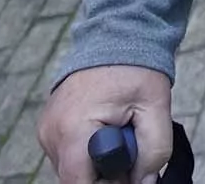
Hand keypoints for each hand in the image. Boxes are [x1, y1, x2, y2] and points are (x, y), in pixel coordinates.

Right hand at [38, 65, 172, 183]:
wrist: (117, 34)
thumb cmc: (136, 69)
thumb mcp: (157, 108)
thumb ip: (154, 152)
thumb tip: (143, 182)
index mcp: (73, 129)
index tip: (129, 173)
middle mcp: (51, 132)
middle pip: (76, 178)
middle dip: (105, 175)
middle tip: (131, 151)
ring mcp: (46, 129)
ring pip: (72, 168)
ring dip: (96, 163)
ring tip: (119, 132)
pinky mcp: (48, 126)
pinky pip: (68, 153)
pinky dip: (87, 151)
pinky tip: (106, 130)